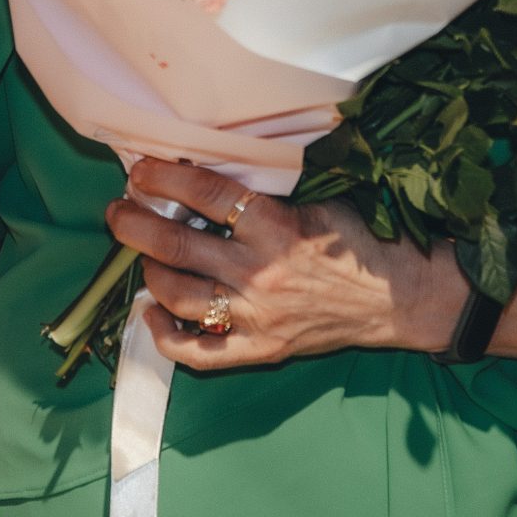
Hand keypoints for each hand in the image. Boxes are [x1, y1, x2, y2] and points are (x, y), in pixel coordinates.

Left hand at [106, 158, 465, 370]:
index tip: (140, 170)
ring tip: (141, 256)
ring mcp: (256, 316)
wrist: (399, 297)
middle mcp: (260, 271)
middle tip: (117, 211)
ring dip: (148, 272)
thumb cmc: (360, 241)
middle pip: (176, 243)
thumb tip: (214, 164)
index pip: (206, 193)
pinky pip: (198, 352)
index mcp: (277, 226)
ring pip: (178, 294)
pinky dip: (166, 336)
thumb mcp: (320, 200)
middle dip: (134, 224)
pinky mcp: (260, 349)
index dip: (165, 177)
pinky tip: (151, 316)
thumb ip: (270, 190)